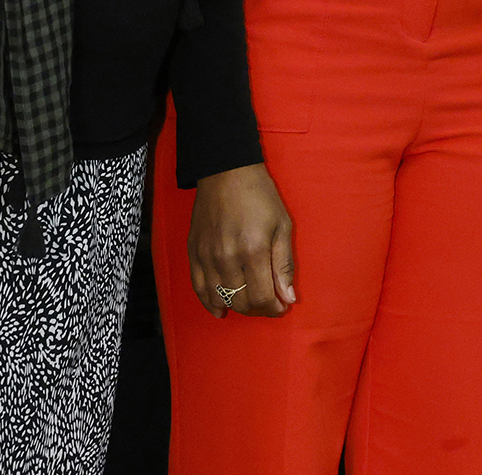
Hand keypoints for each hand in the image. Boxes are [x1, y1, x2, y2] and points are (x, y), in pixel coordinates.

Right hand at [188, 163, 296, 318]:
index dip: (274, 308)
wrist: (225, 172)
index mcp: (253, 250)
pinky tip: (220, 309)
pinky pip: (198, 287)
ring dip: (238, 306)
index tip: (282, 306)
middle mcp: (226, 258)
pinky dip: (209, 302)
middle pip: (241, 301)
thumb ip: (284, 264)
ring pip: (220, 298)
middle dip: (259, 309)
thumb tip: (288, 297)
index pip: (262, 296)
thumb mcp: (282, 225)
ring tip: (251, 303)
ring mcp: (206, 257)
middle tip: (270, 303)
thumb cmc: (260, 196)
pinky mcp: (193, 253)